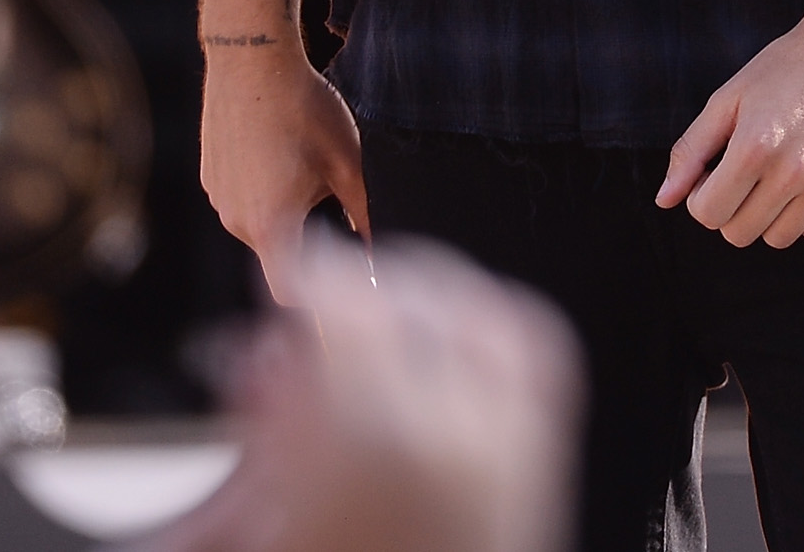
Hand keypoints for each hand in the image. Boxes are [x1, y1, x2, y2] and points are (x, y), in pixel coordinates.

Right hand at [156, 235, 580, 551]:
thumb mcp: (262, 526)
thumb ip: (260, 437)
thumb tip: (260, 355)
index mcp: (363, 444)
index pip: (345, 311)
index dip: (313, 279)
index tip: (288, 278)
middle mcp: (448, 429)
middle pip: (409, 304)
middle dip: (359, 292)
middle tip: (323, 301)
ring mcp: (508, 438)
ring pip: (481, 313)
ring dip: (430, 294)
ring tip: (387, 303)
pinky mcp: (543, 453)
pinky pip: (532, 348)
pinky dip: (494, 320)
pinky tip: (458, 324)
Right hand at [200, 41, 366, 307]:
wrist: (252, 62)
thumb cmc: (305, 110)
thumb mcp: (347, 161)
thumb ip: (366, 211)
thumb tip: (379, 246)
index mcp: (270, 225)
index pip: (288, 288)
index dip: (317, 291)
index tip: (341, 275)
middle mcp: (235, 221)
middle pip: (278, 252)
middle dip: (308, 236)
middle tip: (333, 197)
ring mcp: (218, 199)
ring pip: (260, 224)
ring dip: (285, 210)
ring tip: (307, 164)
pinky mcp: (210, 178)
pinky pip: (243, 200)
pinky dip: (264, 188)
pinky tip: (282, 151)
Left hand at [656, 18, 803, 247]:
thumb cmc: (788, 66)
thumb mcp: (729, 98)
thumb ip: (691, 150)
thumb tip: (664, 201)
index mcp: (753, 148)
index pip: (707, 215)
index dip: (701, 197)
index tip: (714, 173)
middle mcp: (792, 172)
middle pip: (740, 233)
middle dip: (732, 209)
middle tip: (746, 174)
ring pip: (779, 238)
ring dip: (769, 216)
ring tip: (777, 177)